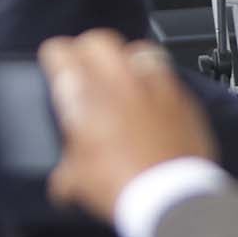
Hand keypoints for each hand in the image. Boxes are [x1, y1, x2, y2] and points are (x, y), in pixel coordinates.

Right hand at [39, 30, 216, 221]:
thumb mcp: (76, 181)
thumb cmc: (123, 186)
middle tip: (85, 66)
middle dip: (88, 49)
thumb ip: (64, 170)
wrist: (172, 196)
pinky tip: (151, 97)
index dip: (54, 57)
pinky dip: (155, 80)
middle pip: (99, 40)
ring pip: (138, 48)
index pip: (60, 52)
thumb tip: (63, 180)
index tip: (55, 65)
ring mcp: (156, 85)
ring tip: (121, 75)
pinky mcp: (183, 98)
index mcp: (86, 95)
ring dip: (125, 59)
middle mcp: (121, 81)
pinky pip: (167, 74)